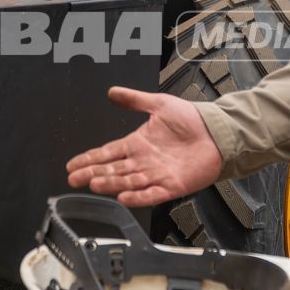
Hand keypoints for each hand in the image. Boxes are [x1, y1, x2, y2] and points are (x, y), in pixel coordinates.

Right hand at [65, 87, 222, 207]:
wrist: (217, 132)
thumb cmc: (192, 120)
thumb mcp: (159, 104)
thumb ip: (134, 100)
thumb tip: (112, 92)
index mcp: (137, 144)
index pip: (107, 152)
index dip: (89, 159)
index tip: (72, 165)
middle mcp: (143, 161)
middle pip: (112, 169)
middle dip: (92, 173)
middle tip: (74, 178)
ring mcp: (156, 175)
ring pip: (127, 181)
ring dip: (111, 183)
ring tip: (94, 183)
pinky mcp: (172, 185)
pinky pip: (152, 194)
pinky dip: (138, 196)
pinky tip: (124, 197)